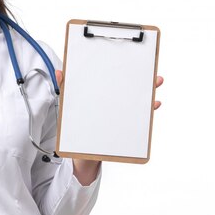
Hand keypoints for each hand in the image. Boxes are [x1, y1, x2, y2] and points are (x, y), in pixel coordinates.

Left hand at [55, 70, 163, 184]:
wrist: (81, 155)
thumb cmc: (76, 129)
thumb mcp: (68, 107)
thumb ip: (65, 88)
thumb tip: (60, 72)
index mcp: (101, 96)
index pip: (113, 80)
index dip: (122, 69)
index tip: (130, 59)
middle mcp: (113, 104)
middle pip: (129, 89)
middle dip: (141, 79)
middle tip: (150, 71)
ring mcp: (120, 116)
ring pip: (136, 102)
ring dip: (148, 93)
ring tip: (154, 84)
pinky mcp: (124, 128)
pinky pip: (139, 121)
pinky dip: (146, 113)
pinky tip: (152, 106)